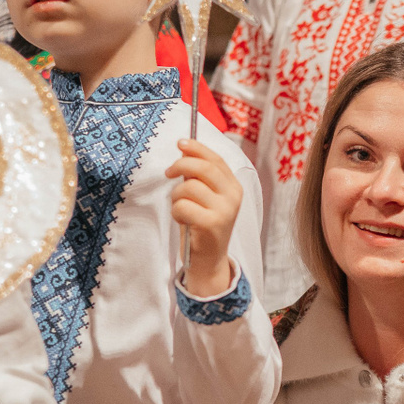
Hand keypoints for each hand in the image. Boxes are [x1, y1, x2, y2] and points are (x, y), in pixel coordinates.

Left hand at [167, 138, 240, 297]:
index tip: (181, 143)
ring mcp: (224, 210)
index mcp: (234, 187)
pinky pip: (182, 205)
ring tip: (181, 207)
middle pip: (203, 168)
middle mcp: (233, 196)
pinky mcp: (211, 224)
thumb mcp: (207, 198)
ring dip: (176, 196)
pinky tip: (183, 220)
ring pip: (189, 186)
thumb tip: (185, 152)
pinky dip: (176, 211)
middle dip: (180, 165)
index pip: (215, 159)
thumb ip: (200, 177)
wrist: (208, 260)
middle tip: (168, 173)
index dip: (197, 148)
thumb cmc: (202, 225)